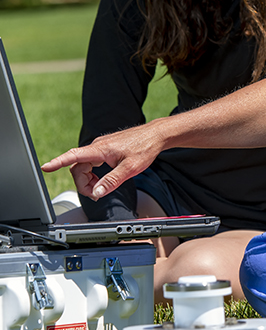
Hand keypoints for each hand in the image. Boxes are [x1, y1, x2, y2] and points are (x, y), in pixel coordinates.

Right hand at [41, 122, 164, 200]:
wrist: (155, 135)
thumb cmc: (145, 147)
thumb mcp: (130, 169)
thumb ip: (112, 181)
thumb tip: (96, 192)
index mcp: (100, 149)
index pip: (73, 156)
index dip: (57, 162)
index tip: (46, 167)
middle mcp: (98, 146)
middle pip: (77, 167)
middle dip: (82, 183)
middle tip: (95, 194)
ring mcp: (101, 147)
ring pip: (84, 165)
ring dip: (88, 179)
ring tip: (101, 188)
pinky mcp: (105, 149)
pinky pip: (91, 163)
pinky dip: (93, 174)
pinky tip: (103, 180)